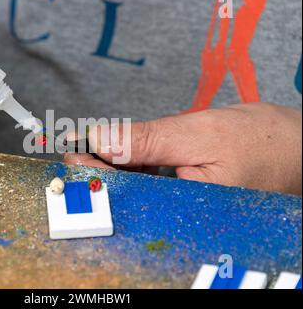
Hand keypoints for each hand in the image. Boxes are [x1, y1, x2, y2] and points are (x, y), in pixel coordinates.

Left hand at [64, 103, 301, 194]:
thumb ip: (146, 139)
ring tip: (99, 147)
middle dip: (101, 169)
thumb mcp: (199, 134)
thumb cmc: (263, 143)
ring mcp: (183, 207)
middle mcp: (182, 216)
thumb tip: (99, 137)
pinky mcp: (186, 195)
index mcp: (186, 210)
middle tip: (77, 147)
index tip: (70, 151)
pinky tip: (128, 153)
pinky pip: (153, 183)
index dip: (93, 173)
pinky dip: (137, 166)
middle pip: (126, 194)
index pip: (124, 194)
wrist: (298, 147)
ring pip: (137, 188)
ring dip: (117, 166)